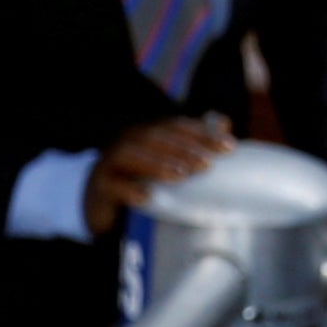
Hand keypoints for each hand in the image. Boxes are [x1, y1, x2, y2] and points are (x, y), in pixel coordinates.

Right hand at [85, 115, 234, 236]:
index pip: (177, 128)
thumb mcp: (166, 163)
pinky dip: (130, 190)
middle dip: (185, 150)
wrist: (97, 202)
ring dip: (159, 165)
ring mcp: (112, 162)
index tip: (229, 147)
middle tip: (208, 164)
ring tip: (182, 176)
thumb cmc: (138, 180)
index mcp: (148, 134)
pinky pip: (114, 186)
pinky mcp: (100, 186)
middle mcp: (130, 142)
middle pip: (157, 138)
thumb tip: (225, 124)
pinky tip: (148, 198)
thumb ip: (192, 145)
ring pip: (134, 157)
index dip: (202, 134)